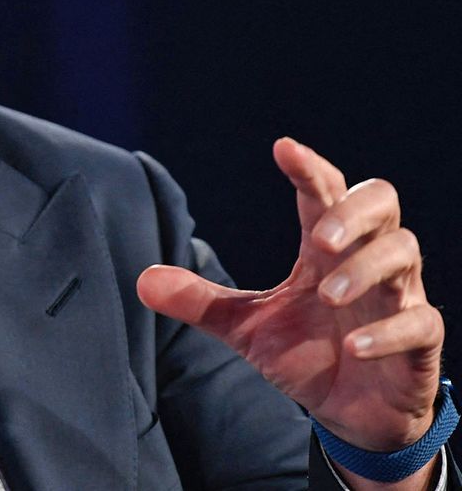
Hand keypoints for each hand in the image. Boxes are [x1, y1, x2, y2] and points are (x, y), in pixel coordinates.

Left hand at [136, 137, 442, 453]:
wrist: (353, 414)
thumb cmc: (307, 354)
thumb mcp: (246, 328)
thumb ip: (201, 301)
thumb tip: (142, 279)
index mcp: (324, 248)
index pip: (324, 192)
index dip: (308, 168)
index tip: (282, 148)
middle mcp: (366, 261)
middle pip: (382, 201)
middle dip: (354, 211)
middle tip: (319, 236)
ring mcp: (398, 298)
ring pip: (403, 254)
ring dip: (365, 270)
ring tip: (327, 295)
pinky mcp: (419, 341)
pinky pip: (419, 323)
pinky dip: (387, 331)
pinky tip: (352, 347)